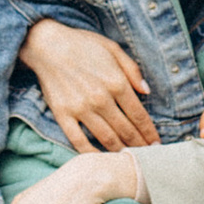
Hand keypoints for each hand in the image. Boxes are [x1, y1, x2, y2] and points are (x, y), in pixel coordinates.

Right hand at [21, 20, 159, 151]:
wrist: (47, 45)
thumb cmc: (82, 44)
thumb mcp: (113, 48)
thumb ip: (132, 70)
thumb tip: (147, 91)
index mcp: (116, 82)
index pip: (139, 115)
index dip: (149, 131)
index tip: (156, 142)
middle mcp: (101, 99)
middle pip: (126, 130)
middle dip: (140, 145)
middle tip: (148, 156)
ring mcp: (81, 109)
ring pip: (107, 138)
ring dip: (121, 151)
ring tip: (130, 158)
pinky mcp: (63, 115)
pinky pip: (79, 141)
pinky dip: (92, 153)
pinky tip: (101, 159)